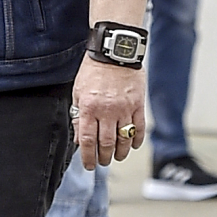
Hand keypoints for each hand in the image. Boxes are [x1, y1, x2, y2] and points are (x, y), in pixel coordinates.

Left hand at [71, 52, 145, 169]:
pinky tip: (132, 145)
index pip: (88, 141)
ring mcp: (124, 109)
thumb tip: (80, 139)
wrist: (115, 52)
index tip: (89, 164)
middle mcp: (107, 111)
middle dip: (104, 158)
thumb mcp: (78, 92)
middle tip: (103, 162)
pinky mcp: (138, 105)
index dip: (88, 157)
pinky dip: (136, 141)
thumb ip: (78, 116)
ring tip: (117, 156)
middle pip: (106, 144)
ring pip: (123, 140)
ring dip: (120, 153)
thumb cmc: (94, 70)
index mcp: (89, 107)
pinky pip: (139, 129)